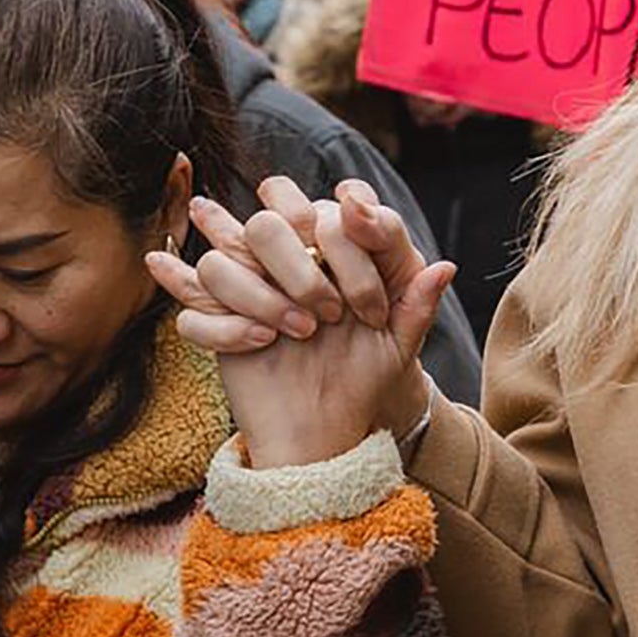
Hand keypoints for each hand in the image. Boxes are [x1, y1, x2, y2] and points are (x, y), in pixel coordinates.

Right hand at [146, 175, 451, 470]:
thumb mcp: (400, 342)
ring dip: (262, 293)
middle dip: (303, 264)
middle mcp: (285, 256)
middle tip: (334, 315)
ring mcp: (243, 287)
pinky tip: (261, 343)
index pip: (336, 208)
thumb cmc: (366, 375)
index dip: (354, 232)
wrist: (327, 428)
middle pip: (271, 216)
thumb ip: (419, 302)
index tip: (370, 289)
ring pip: (222, 256)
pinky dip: (225, 327)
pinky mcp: (212, 324)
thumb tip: (444, 267)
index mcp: (334, 248)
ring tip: (301, 332)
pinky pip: (193, 312)